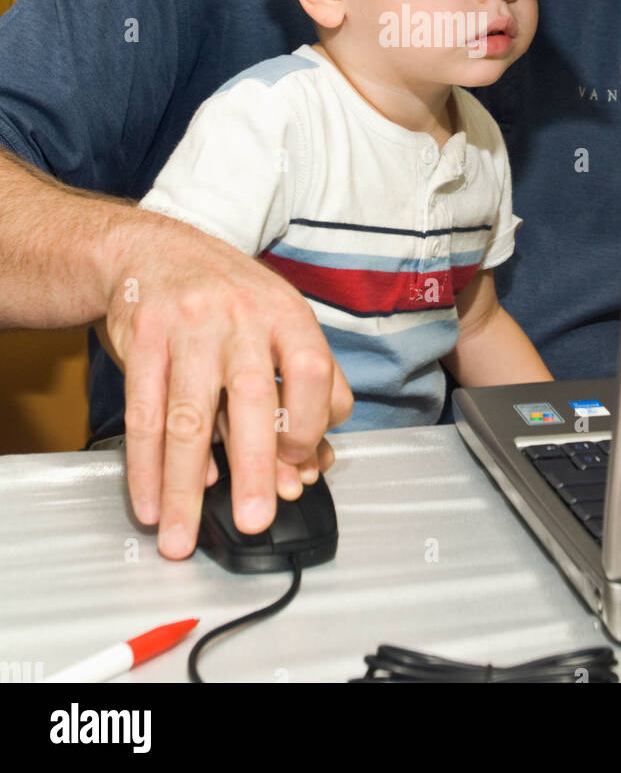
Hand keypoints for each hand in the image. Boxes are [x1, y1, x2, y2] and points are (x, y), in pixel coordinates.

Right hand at [98, 208, 352, 559]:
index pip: (313, 370)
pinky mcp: (142, 339)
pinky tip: (150, 502)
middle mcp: (240, 317)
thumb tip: (304, 471)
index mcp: (286, 314)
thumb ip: (299, 392)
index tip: (299, 467)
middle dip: (255, 467)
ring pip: (189, 416)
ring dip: (185, 485)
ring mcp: (188, 327)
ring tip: (181, 536)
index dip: (311, 424)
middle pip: (253, 397)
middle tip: (254, 520)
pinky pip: (142, 413)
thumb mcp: (278, 324)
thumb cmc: (227, 299)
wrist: (152, 250)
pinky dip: (145, 466)